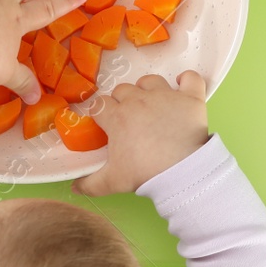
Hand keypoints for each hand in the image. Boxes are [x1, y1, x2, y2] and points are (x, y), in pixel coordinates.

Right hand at [72, 71, 209, 195]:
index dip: (101, 113)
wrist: (182, 172)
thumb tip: (75, 188)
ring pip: (150, 80)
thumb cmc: (144, 173)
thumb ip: (90, 184)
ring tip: (151, 104)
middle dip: (122, 102)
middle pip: (122, 90)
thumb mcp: (112, 182)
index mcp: (117, 117)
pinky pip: (190, 78)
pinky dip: (187, 80)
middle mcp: (139, 100)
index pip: (100, 105)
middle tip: (129, 119)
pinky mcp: (189, 98)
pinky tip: (182, 85)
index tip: (106, 124)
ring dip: (147, 89)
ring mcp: (165, 96)